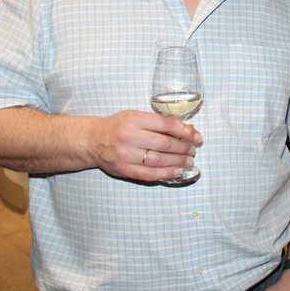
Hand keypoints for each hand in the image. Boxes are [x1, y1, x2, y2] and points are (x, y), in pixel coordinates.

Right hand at [87, 109, 201, 181]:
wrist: (92, 140)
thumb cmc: (118, 126)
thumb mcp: (136, 116)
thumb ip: (160, 122)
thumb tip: (187, 129)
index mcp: (134, 119)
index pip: (166, 125)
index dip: (185, 132)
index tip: (196, 136)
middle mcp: (129, 136)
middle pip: (164, 143)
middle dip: (183, 148)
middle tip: (193, 150)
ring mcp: (126, 154)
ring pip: (159, 160)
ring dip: (177, 162)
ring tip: (188, 161)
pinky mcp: (124, 169)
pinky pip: (149, 174)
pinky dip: (165, 173)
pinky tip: (176, 171)